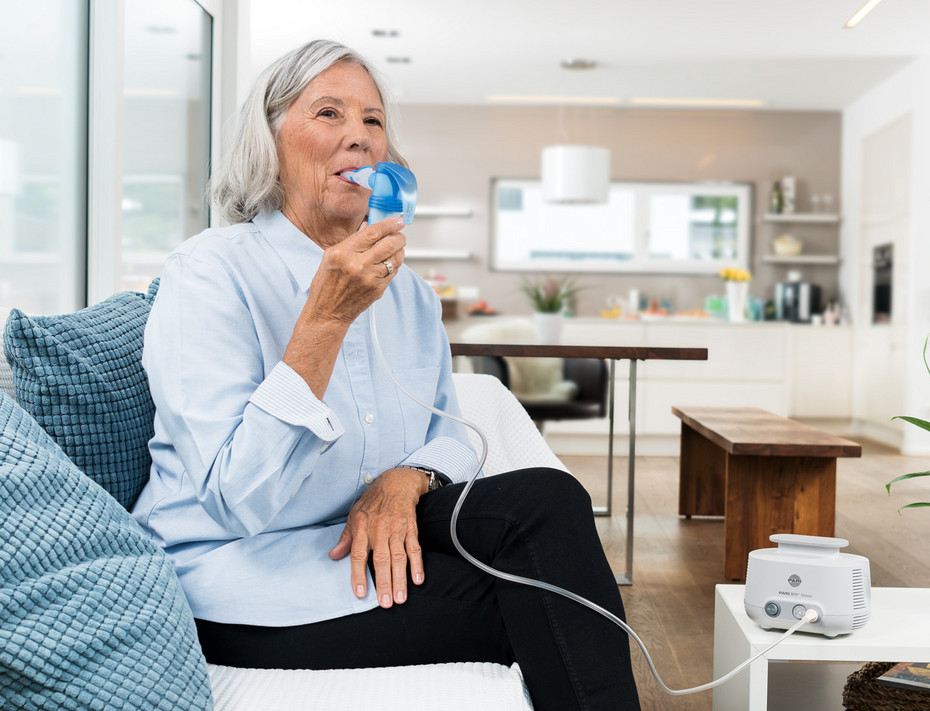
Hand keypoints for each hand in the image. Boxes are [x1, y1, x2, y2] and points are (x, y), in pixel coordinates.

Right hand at [304, 215, 406, 325]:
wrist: (328, 312)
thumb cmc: (326, 284)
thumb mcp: (330, 257)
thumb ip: (351, 241)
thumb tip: (369, 226)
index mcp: (343, 253)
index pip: (372, 233)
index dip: (389, 224)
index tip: (397, 221)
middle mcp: (357, 265)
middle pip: (389, 244)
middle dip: (399, 237)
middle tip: (400, 235)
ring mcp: (370, 279)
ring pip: (396, 258)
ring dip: (400, 250)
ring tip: (397, 248)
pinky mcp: (378, 289)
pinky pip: (394, 272)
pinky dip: (395, 264)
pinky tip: (389, 262)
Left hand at [328, 467, 428, 606]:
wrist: (396, 482)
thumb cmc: (372, 501)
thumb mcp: (354, 515)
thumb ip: (345, 538)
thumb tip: (333, 555)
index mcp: (362, 527)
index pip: (358, 554)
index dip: (359, 574)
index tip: (360, 593)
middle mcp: (379, 529)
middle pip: (382, 559)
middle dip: (383, 582)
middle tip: (385, 603)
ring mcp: (397, 529)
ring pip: (399, 557)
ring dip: (400, 579)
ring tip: (400, 598)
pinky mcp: (411, 528)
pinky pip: (414, 548)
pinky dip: (417, 564)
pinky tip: (418, 580)